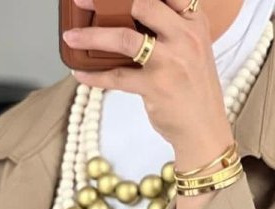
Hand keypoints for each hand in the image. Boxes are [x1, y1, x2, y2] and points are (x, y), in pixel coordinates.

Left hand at [63, 0, 233, 173]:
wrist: (204, 129)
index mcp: (193, 22)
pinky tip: (79, 73)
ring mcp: (170, 62)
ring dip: (92, 37)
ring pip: (124, 39)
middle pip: (143, 4)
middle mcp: (184, 37)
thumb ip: (168, 29)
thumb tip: (127, 17)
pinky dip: (94, 76)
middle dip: (108, 0)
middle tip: (83, 1)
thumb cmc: (193, 88)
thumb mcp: (191, 49)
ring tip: (71, 37)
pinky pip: (117, 77)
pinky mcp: (156, 87)